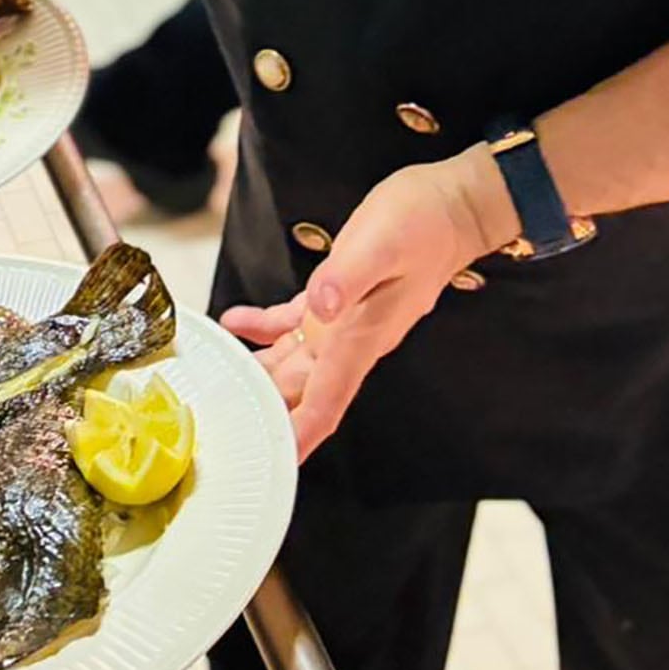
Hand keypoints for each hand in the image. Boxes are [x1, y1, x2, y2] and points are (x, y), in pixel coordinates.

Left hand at [221, 153, 516, 459]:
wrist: (451, 206)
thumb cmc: (423, 224)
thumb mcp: (381, 245)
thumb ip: (346, 277)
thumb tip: (320, 307)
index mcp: (360, 337)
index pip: (325, 402)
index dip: (299, 436)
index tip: (272, 463)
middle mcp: (351, 338)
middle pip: (302, 392)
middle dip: (268, 414)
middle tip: (226, 428)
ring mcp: (345, 320)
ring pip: (294, 363)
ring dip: (259, 374)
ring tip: (217, 383)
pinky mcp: (339, 295)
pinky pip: (294, 323)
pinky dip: (264, 327)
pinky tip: (235, 323)